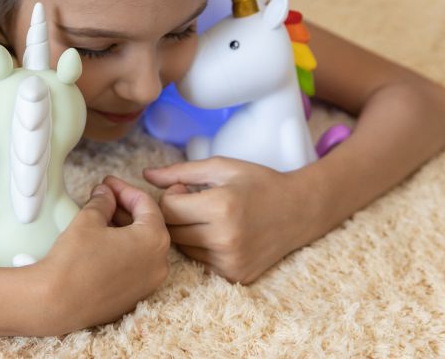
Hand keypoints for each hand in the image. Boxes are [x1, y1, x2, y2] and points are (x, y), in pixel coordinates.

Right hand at [35, 176, 170, 333]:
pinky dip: (123, 249)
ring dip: (124, 228)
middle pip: (147, 225)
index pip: (146, 204)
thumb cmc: (74, 261)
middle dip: (125, 207)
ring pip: (142, 246)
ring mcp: (148, 284)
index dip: (124, 189)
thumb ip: (103, 201)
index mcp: (154, 240)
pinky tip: (102, 240)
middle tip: (104, 196)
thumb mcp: (89, 219)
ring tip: (100, 216)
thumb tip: (106, 194)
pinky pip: (135, 265)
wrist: (56, 302)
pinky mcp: (134, 297)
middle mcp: (159, 264)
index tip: (108, 183)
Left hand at [143, 157, 315, 283]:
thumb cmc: (258, 183)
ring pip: (182, 248)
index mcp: (221, 207)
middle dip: (174, 214)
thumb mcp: (221, 167)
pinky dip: (200, 248)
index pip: (168, 209)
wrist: (299, 210)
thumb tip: (145, 175)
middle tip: (192, 202)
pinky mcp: (235, 276)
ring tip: (205, 217)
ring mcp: (231, 262)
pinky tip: (216, 233)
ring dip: (185, 232)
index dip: (170, 196)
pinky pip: (199, 262)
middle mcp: (225, 239)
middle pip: (171, 230)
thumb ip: (180, 171)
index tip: (184, 188)